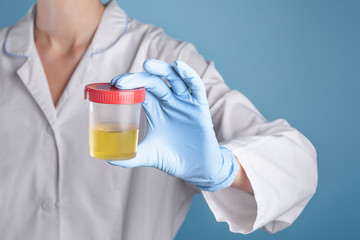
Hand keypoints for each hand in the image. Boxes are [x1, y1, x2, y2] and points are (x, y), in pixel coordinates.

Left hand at [109, 59, 238, 191]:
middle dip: (138, 78)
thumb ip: (130, 157)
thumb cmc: (172, 158)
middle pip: (154, 81)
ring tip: (148, 64)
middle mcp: (169, 101)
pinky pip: (196, 86)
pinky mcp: (200, 106)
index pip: (140, 89)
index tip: (115, 85)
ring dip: (162, 69)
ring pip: (174, 79)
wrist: (195, 169)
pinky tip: (179, 66)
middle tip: (122, 81)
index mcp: (155, 109)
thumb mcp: (148, 155)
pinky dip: (189, 74)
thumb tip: (108, 160)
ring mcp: (185, 102)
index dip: (129, 84)